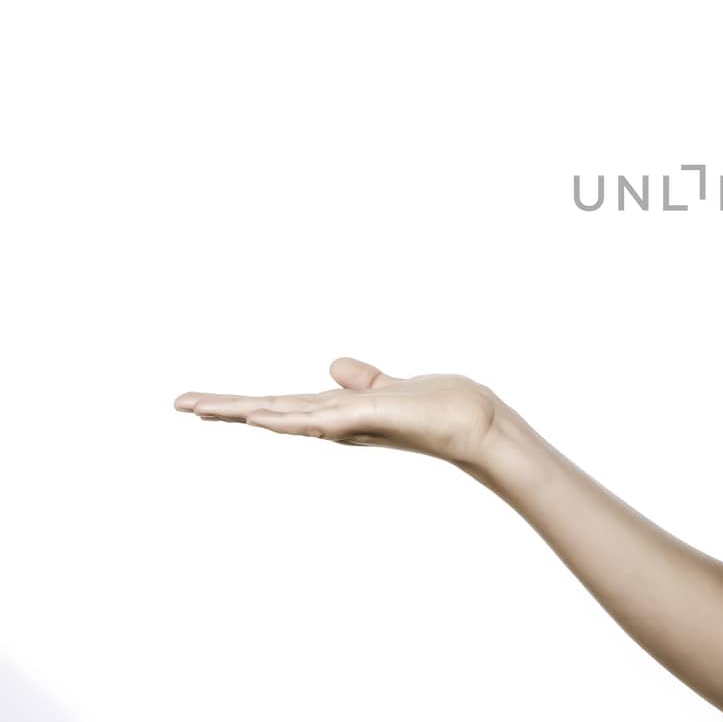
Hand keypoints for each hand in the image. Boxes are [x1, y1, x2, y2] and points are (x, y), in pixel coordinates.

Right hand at [173, 357, 501, 466]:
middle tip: (177, 403)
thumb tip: (332, 366)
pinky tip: (260, 417)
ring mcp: (351, 423)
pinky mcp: (371, 418)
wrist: (478, 424)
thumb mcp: (388, 388)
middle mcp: (338, 422)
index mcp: (337, 413)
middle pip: (271, 412)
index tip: (198, 401)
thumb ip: (360, 381)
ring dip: (244, 410)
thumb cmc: (438, 410)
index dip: (240, 403)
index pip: (279, 405)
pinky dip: (291, 419)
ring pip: (287, 415)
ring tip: (201, 406)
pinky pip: (323, 418)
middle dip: (225, 408)